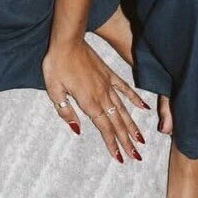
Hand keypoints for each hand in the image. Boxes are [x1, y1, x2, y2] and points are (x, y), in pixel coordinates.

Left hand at [42, 38, 148, 162]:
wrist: (67, 41)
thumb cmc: (57, 64)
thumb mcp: (54, 90)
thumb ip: (66, 111)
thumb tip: (77, 129)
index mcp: (89, 101)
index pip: (104, 127)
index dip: (112, 143)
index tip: (120, 157)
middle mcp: (102, 95)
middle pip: (117, 122)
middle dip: (127, 141)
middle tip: (137, 156)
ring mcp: (107, 84)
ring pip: (123, 109)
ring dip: (132, 126)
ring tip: (142, 140)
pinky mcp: (109, 73)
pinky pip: (125, 88)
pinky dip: (135, 98)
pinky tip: (144, 108)